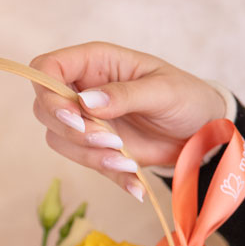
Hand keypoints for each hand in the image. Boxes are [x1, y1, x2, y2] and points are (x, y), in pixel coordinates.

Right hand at [30, 42, 226, 200]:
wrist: (200, 132)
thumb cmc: (186, 97)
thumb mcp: (163, 90)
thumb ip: (124, 94)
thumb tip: (86, 101)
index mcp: (96, 62)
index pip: (47, 67)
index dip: (48, 91)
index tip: (75, 116)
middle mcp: (83, 90)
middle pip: (44, 109)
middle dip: (72, 131)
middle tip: (112, 140)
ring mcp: (87, 121)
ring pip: (59, 140)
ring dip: (90, 156)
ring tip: (127, 162)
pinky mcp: (96, 149)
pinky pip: (86, 164)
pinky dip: (109, 176)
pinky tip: (134, 182)